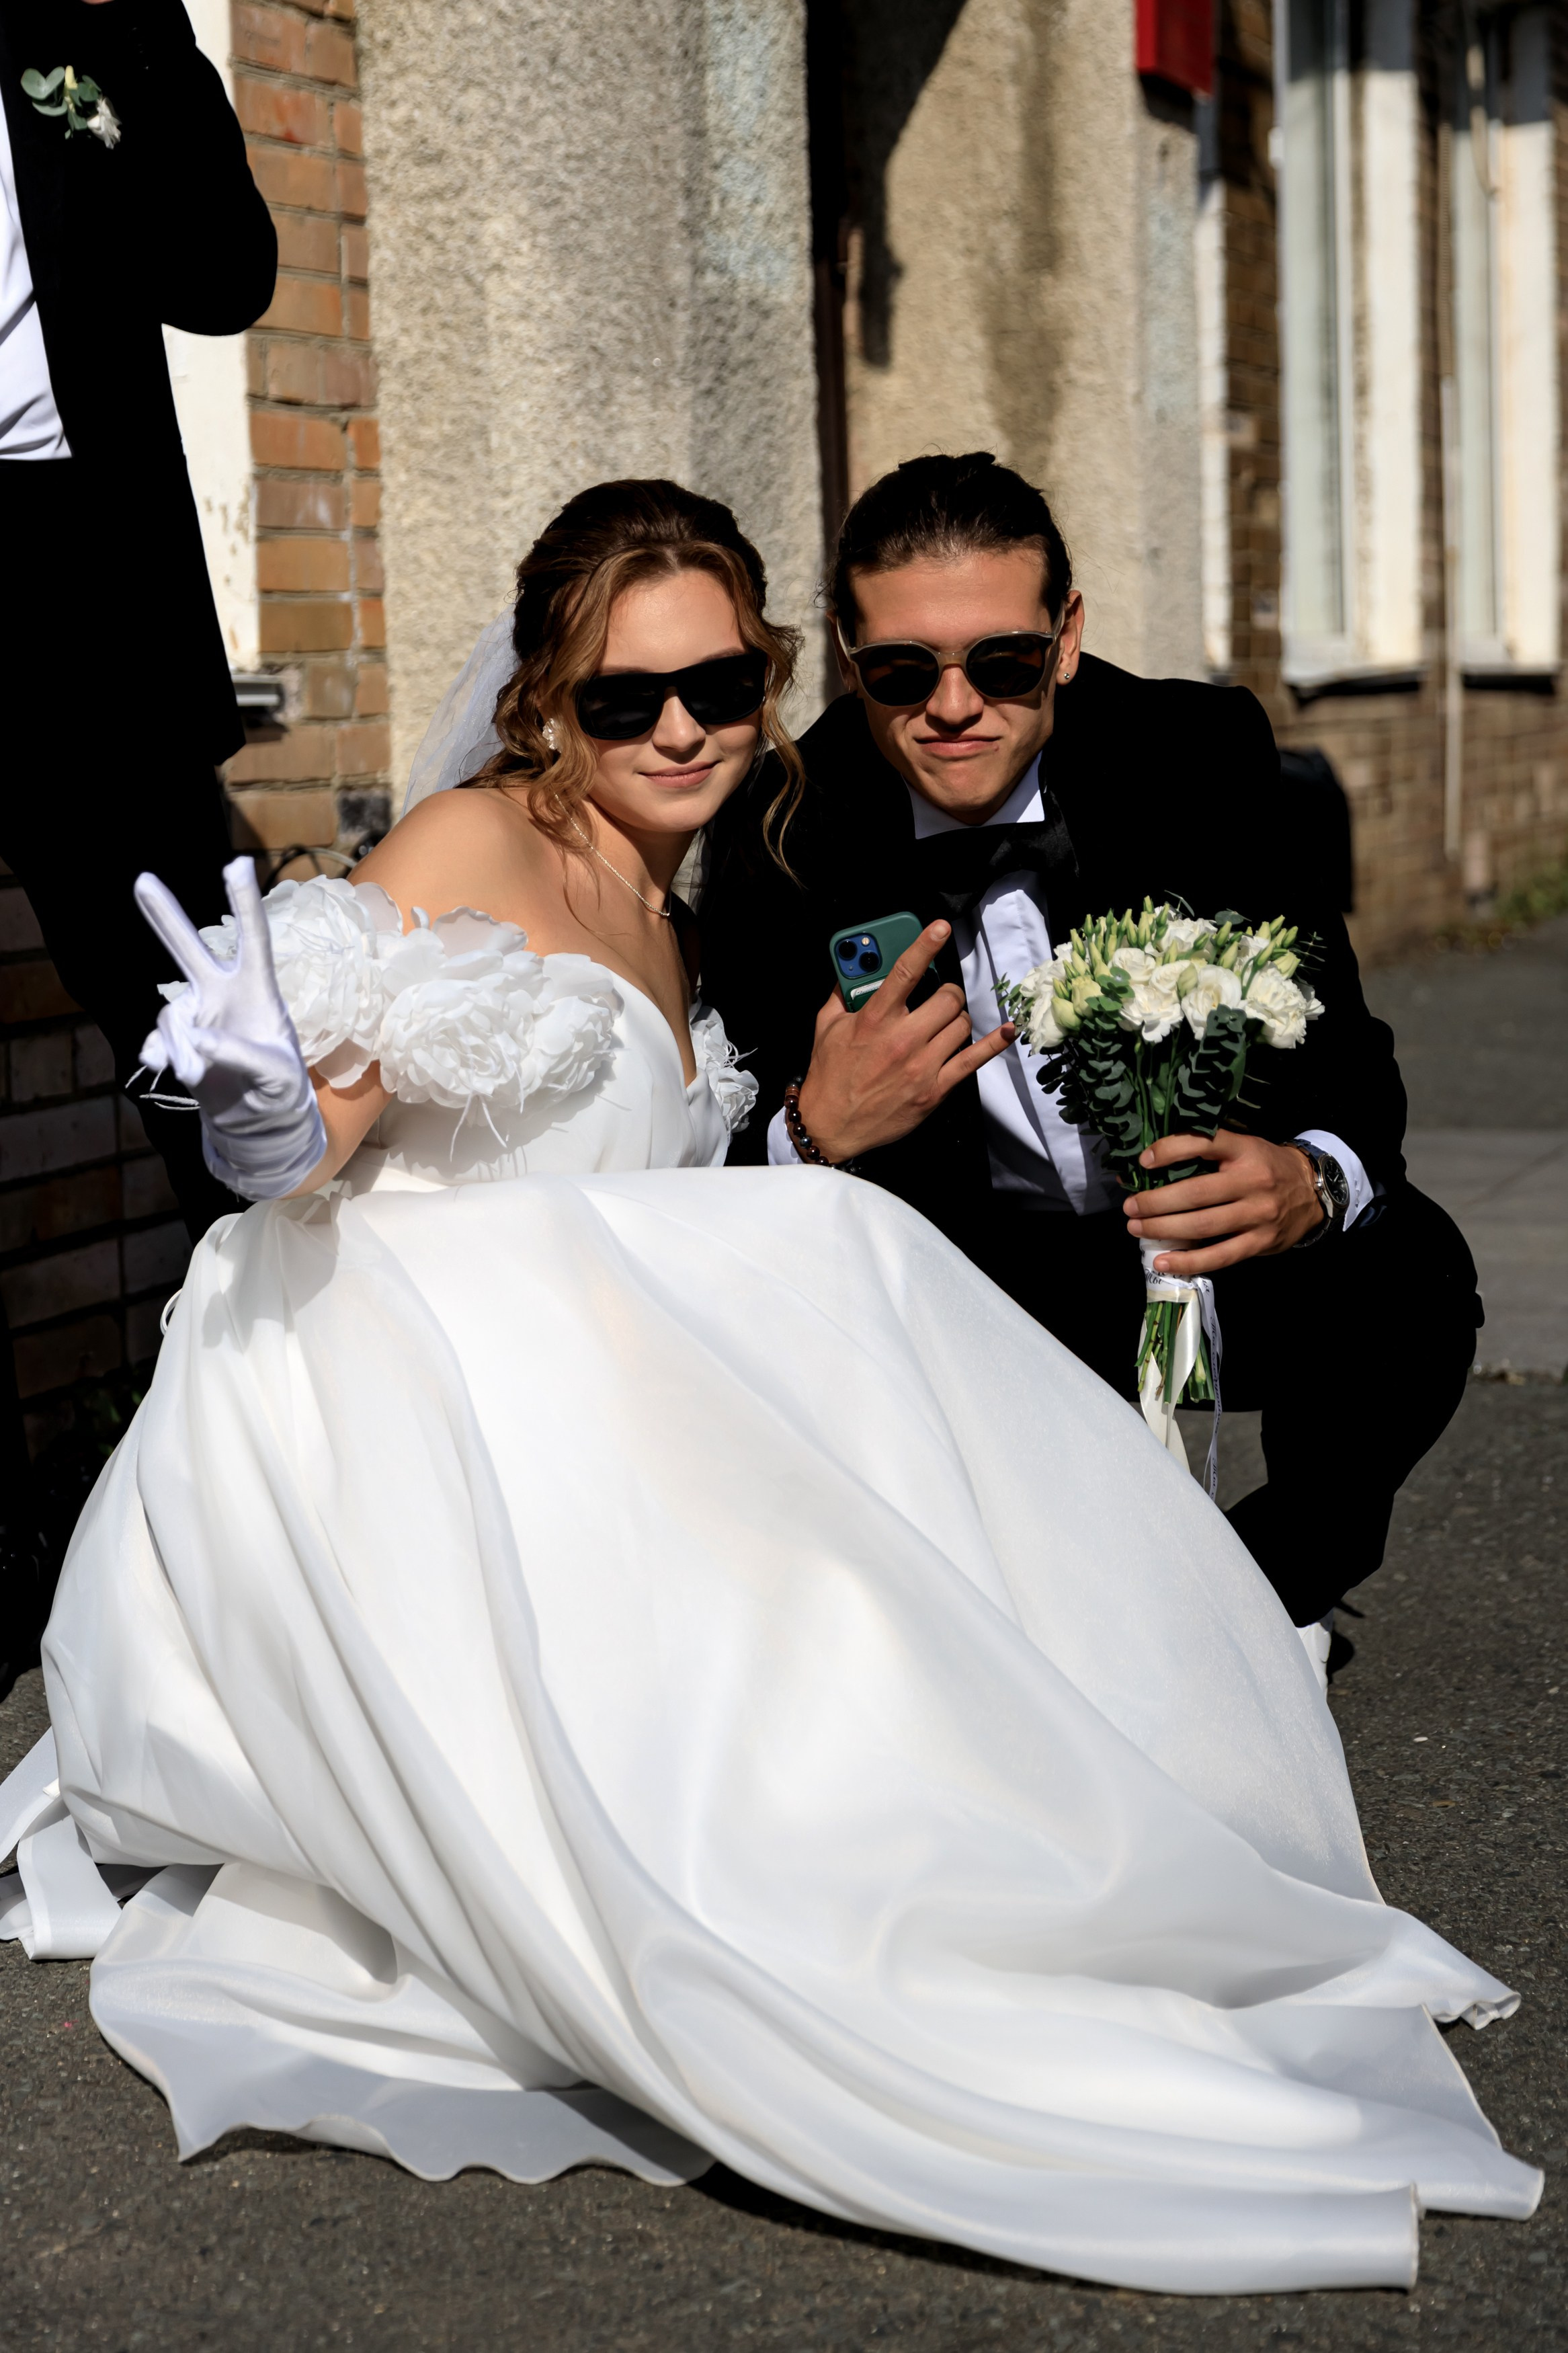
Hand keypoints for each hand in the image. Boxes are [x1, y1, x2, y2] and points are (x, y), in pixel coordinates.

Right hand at [135, 857, 327, 1199]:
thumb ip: (240, 1055)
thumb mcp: (276, 1075)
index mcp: (258, 990)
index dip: (244, 903)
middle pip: (190, 949)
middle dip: (166, 917)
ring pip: (171, 1014)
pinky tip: (159, 1065)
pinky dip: (161, 1052)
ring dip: (177, 1042)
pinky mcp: (180, 1041)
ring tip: (195, 1073)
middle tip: (142, 879)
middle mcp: (223, 994)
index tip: (237, 863)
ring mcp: (198, 1016)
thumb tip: (195, 1043)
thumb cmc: (281, 1089)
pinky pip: (160, 1039)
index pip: (253, 940)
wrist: (260, 1121)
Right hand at [794, 920, 1014, 1162]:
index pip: (905, 972)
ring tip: (945, 1023)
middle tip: (939, 997)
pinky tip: (1005, 1030)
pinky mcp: (935, 1089)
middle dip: (946, 993)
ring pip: (960, 1025)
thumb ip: (842, 994)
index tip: (940, 929)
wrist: (831, 1124)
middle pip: (946, 998)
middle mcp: (901, 1039)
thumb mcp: (826, 1027)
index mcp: (874, 1019)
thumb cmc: (830, 1076)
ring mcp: (921, 1065)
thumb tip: (852, 968)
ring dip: (956, 1019)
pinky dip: (993, 1043)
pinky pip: (973, 1060)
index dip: (925, 945)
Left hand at [1122, 1131, 1322, 1275]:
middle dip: (1156, 1202)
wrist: (1313, 1191)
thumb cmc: (1265, 1166)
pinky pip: (1220, 1255)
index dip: (1170, 1150)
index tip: (1144, 1161)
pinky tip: (1163, 1261)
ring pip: (1203, 1225)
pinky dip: (1189, 1260)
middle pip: (1196, 1193)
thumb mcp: (1243, 1148)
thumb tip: (1149, 1163)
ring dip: (1164, 1229)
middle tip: (1130, 1207)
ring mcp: (1258, 1214)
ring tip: (1137, 1229)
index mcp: (1245, 1150)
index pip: (1204, 1143)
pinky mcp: (1260, 1242)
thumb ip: (1206, 1154)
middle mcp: (1252, 1181)